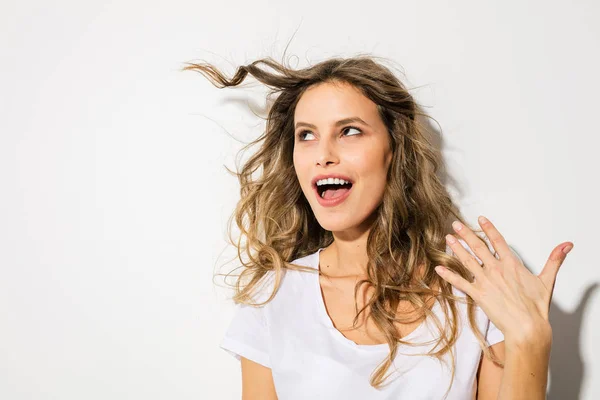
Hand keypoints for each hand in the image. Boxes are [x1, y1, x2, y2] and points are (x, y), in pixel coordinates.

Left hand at [435, 215, 572, 344]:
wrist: (527, 326)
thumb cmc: (536, 306)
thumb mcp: (547, 280)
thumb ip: (554, 260)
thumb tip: (566, 245)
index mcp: (511, 264)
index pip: (498, 241)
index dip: (488, 228)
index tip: (480, 219)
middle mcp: (496, 270)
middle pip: (478, 247)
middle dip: (465, 234)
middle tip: (455, 224)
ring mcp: (485, 281)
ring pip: (467, 261)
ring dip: (456, 249)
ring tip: (447, 239)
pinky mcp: (478, 294)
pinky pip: (460, 283)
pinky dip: (449, 275)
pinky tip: (438, 269)